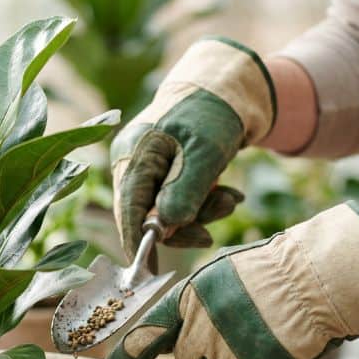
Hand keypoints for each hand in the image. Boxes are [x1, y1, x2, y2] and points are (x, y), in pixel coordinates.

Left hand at [100, 202, 358, 358]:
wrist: (321, 280)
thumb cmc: (270, 272)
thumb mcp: (218, 274)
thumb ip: (190, 304)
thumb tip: (170, 332)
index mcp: (188, 299)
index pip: (147, 335)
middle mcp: (201, 330)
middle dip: (207, 348)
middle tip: (241, 323)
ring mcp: (229, 357)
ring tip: (264, 330)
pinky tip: (278, 348)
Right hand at [112, 37, 275, 258]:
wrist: (229, 85)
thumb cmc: (215, 112)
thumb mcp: (205, 151)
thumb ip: (185, 191)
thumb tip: (163, 229)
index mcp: (134, 155)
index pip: (127, 208)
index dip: (136, 242)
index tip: (146, 272)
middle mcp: (133, 163)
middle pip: (146, 214)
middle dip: (182, 225)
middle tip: (211, 236)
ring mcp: (148, 168)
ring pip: (166, 210)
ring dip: (201, 213)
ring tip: (231, 199)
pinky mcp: (165, 172)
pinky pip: (178, 200)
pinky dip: (203, 203)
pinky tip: (228, 194)